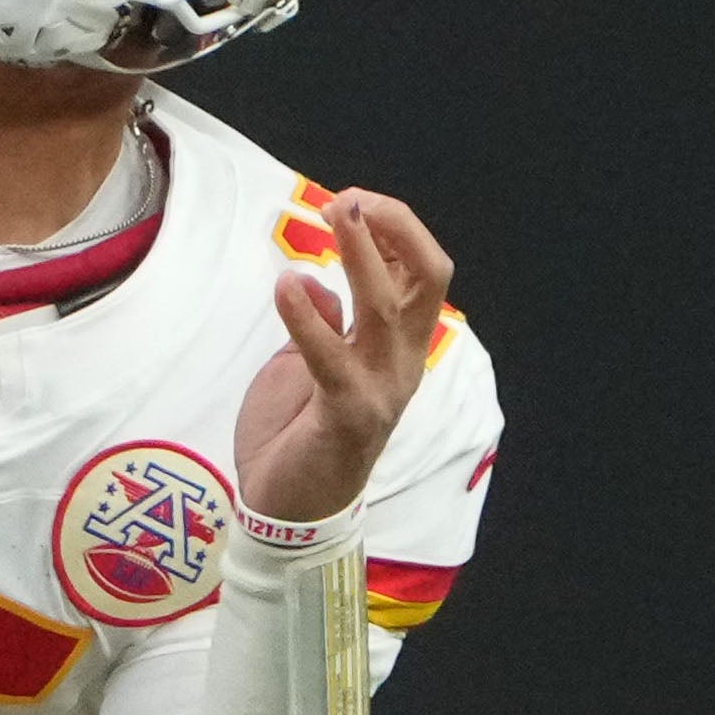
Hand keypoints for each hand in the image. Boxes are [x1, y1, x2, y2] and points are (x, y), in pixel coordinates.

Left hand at [234, 185, 456, 524]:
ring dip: (361, 253)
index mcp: (399, 345)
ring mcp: (380, 389)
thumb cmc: (298, 436)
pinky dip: (308, 317)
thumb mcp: (309, 365)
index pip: (420, 270)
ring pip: (386, 306)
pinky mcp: (345, 416)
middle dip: (394, 227)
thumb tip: (312, 277)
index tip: (351, 201)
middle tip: (347, 200)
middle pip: (428, 276)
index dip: (395, 227)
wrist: (287, 514)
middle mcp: (402, 362)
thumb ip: (323, 324)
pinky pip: (332, 358)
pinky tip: (287, 285)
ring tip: (332, 214)